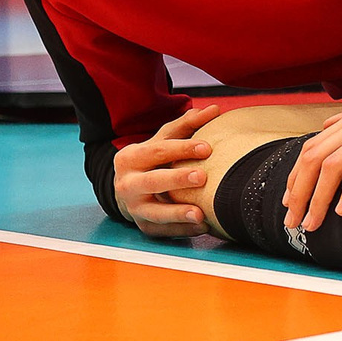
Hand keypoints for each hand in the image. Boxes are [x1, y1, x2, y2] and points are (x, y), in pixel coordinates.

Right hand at [112, 103, 222, 238]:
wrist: (128, 190)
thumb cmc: (152, 160)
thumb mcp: (162, 140)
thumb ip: (186, 125)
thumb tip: (214, 109)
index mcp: (130, 158)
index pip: (157, 151)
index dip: (182, 149)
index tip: (208, 148)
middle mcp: (127, 184)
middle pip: (153, 182)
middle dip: (177, 180)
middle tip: (202, 177)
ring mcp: (134, 208)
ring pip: (155, 212)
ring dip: (178, 214)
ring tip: (201, 214)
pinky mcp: (144, 227)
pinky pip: (164, 231)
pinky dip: (183, 230)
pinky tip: (203, 227)